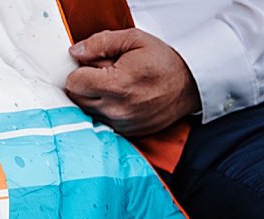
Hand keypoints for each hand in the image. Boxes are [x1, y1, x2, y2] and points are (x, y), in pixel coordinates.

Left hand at [64, 28, 200, 136]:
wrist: (189, 86)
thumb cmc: (164, 63)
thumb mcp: (134, 40)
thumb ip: (101, 43)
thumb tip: (76, 52)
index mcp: (117, 85)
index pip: (74, 83)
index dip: (79, 70)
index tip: (90, 66)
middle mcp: (116, 109)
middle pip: (77, 99)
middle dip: (85, 84)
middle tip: (105, 74)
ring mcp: (121, 124)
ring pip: (88, 111)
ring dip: (94, 98)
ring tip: (116, 86)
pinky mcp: (125, 132)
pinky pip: (102, 121)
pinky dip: (106, 110)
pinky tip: (121, 99)